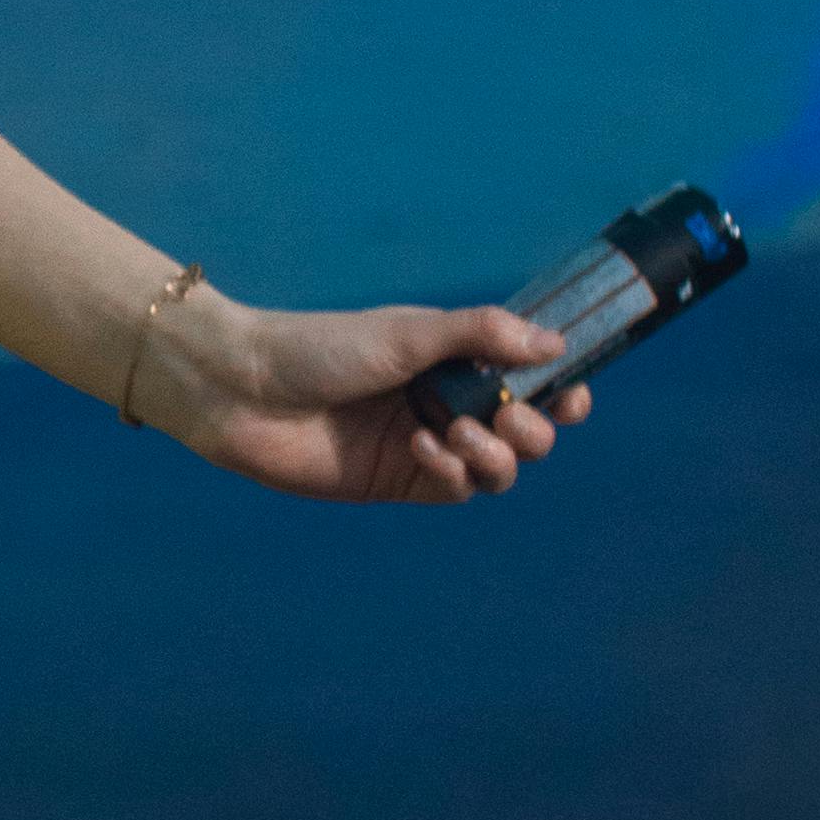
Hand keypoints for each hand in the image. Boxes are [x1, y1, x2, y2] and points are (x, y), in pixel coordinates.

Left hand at [152, 291, 590, 507]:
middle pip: (528, 429)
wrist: (245, 391)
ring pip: (500, 467)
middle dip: (535, 426)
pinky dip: (456, 471)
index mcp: (453, 357)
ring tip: (464, 431)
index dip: (561, 389)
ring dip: (500, 454)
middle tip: (508, 413)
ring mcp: (426, 444)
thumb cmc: (320, 347)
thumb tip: (557, 342)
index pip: (530, 377)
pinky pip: (457, 488)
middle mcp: (447, 400)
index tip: (573, 391)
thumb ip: (482, 334)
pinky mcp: (400, 481)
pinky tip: (425, 447)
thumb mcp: (408, 331)